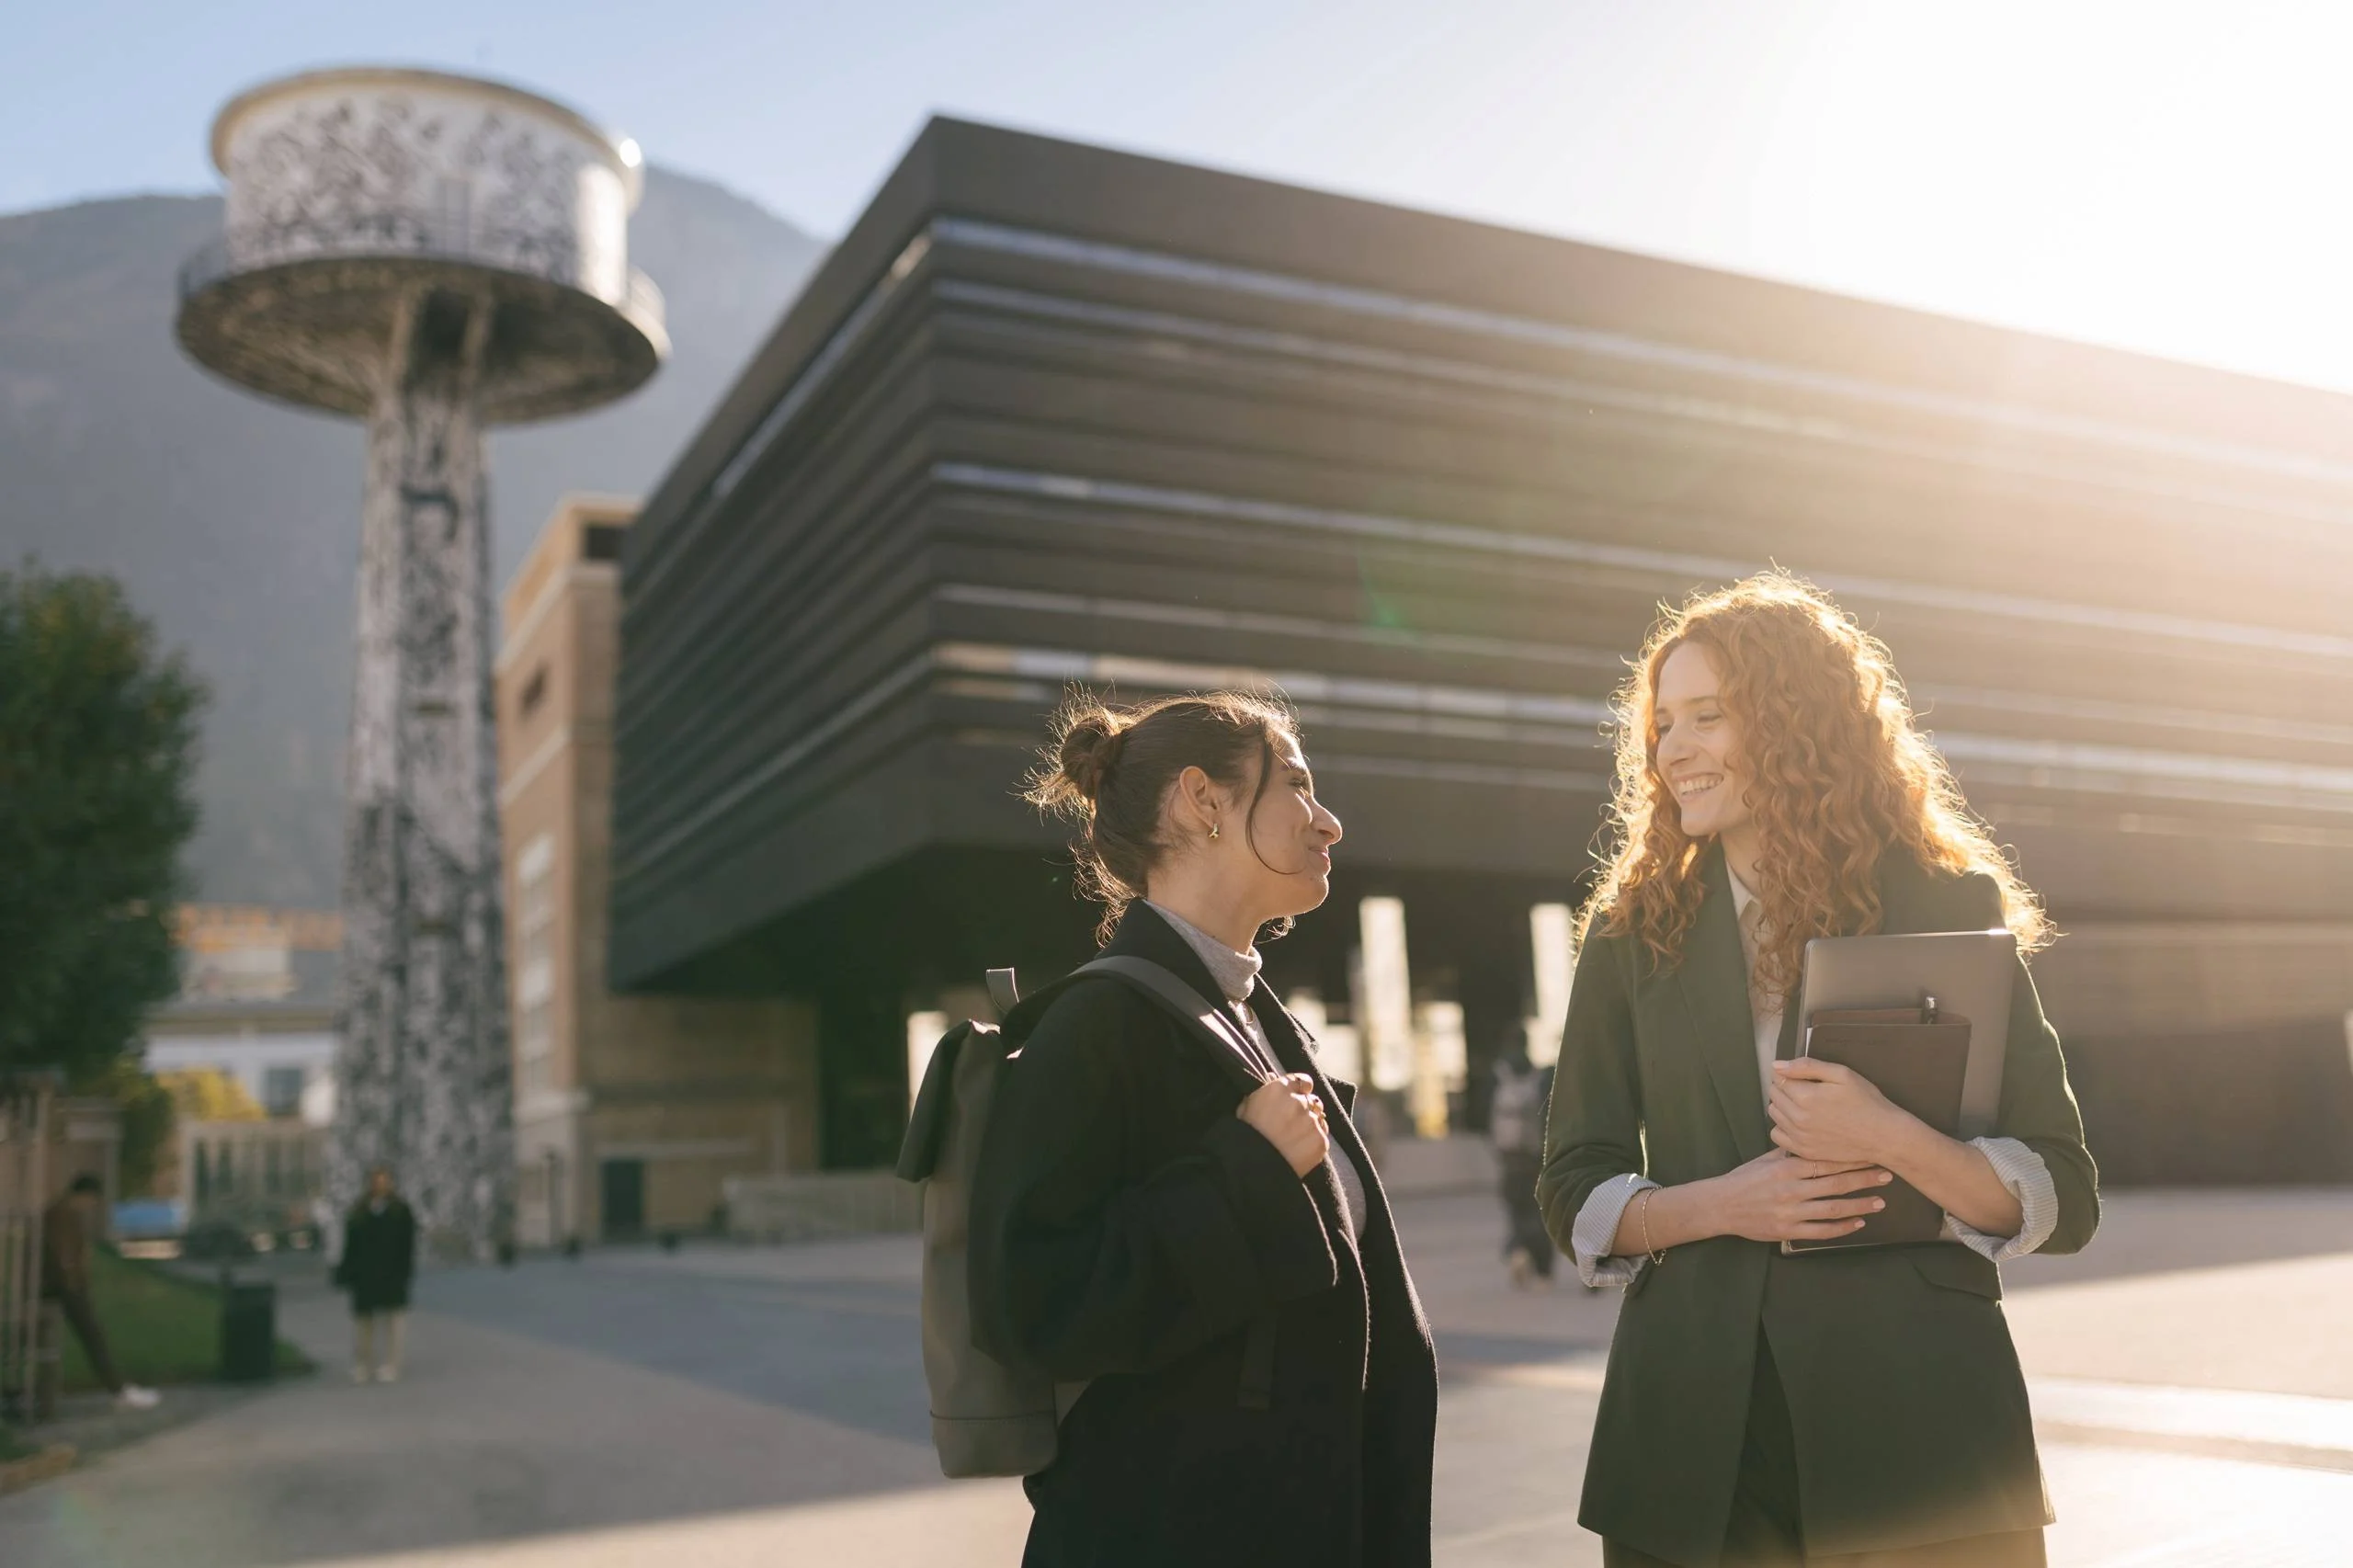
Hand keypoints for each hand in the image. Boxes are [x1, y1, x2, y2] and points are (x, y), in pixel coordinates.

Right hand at [1238, 1073, 1329, 1177]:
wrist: (1253, 1169)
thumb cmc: (1245, 1137)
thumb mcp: (1246, 1107)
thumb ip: (1263, 1091)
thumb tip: (1272, 1077)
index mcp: (1279, 1089)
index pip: (1303, 1081)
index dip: (1301, 1089)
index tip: (1299, 1096)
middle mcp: (1299, 1102)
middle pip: (1312, 1100)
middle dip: (1305, 1109)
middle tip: (1293, 1123)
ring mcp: (1312, 1122)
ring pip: (1319, 1117)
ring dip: (1311, 1124)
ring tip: (1295, 1138)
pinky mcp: (1320, 1141)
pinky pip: (1322, 1135)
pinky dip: (1314, 1140)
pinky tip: (1299, 1148)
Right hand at [1703, 1150, 1892, 1243]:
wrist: (1720, 1206)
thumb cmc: (1743, 1180)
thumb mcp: (1764, 1160)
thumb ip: (1790, 1153)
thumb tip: (1813, 1140)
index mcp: (1786, 1169)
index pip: (1825, 1161)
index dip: (1850, 1158)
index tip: (1870, 1154)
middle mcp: (1791, 1190)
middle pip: (1835, 1183)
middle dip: (1863, 1179)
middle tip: (1886, 1175)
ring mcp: (1791, 1212)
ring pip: (1833, 1208)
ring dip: (1859, 1205)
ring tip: (1880, 1201)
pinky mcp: (1788, 1231)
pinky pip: (1821, 1231)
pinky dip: (1842, 1228)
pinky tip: (1858, 1223)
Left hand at [1768, 1056, 1912, 1165]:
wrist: (1883, 1135)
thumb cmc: (1867, 1102)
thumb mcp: (1842, 1074)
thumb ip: (1807, 1067)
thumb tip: (1777, 1065)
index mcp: (1806, 1097)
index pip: (1778, 1079)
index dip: (1787, 1074)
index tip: (1800, 1076)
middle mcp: (1798, 1118)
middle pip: (1774, 1095)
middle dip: (1784, 1088)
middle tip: (1804, 1088)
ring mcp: (1800, 1137)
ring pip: (1774, 1114)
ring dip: (1783, 1106)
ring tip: (1804, 1104)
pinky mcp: (1804, 1151)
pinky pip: (1777, 1136)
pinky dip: (1783, 1127)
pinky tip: (1798, 1122)